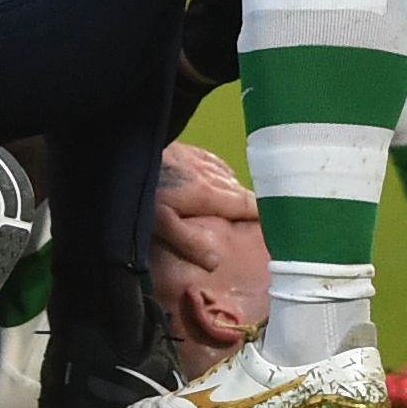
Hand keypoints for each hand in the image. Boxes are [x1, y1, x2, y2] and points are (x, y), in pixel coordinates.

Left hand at [151, 140, 265, 356]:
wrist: (121, 144)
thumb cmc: (142, 188)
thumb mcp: (159, 221)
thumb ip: (188, 242)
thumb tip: (216, 263)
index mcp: (209, 194)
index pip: (246, 205)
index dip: (266, 215)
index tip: (285, 227)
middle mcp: (211, 174)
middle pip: (241, 191)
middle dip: (253, 205)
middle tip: (265, 221)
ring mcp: (200, 159)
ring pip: (229, 176)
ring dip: (236, 190)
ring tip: (241, 205)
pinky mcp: (187, 148)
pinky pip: (215, 163)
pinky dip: (222, 174)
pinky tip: (217, 178)